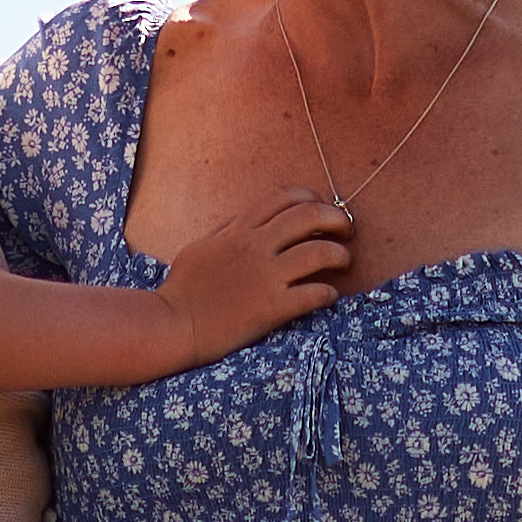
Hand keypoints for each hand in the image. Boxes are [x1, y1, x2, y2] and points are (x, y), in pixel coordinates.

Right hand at [160, 188, 361, 361]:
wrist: (174, 324)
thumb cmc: (184, 287)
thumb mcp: (203, 245)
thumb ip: (230, 229)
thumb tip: (252, 218)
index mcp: (240, 229)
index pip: (285, 196)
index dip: (312, 198)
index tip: (320, 210)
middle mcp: (256, 247)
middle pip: (310, 216)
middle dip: (337, 219)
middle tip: (347, 231)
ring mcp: (266, 277)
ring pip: (320, 253)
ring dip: (340, 255)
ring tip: (344, 261)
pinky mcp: (272, 308)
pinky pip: (314, 294)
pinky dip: (329, 293)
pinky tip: (328, 296)